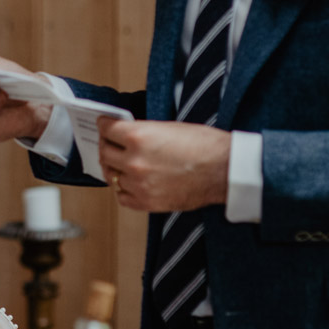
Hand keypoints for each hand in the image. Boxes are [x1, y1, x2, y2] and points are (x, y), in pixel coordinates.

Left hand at [98, 118, 229, 211]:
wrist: (224, 171)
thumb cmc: (205, 146)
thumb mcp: (169, 127)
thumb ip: (143, 131)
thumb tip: (127, 135)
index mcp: (138, 136)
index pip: (107, 129)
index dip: (105, 126)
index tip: (104, 126)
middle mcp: (134, 161)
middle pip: (105, 153)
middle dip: (107, 146)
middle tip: (110, 144)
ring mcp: (138, 184)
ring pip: (111, 176)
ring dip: (114, 169)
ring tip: (120, 164)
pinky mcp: (147, 202)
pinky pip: (122, 197)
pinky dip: (123, 190)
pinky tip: (130, 183)